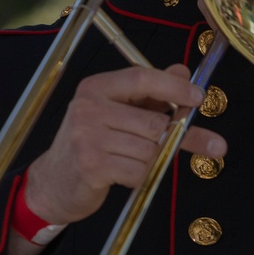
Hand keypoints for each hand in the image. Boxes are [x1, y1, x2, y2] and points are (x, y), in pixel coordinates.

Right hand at [22, 63, 226, 225]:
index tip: (199, 98)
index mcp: (96, 88)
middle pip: (153, 121)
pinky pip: (139, 171)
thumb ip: (151, 94)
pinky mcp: (92, 166)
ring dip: (152, 161)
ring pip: (149, 149)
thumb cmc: (91, 145)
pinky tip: (124, 175)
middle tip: (190, 145)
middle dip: (173, 136)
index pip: (141, 78)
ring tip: (131, 161)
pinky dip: (141, 177)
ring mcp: (87, 137)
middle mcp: (88, 108)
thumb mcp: (118, 113)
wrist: (54, 182)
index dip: (174, 87)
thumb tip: (182, 72)